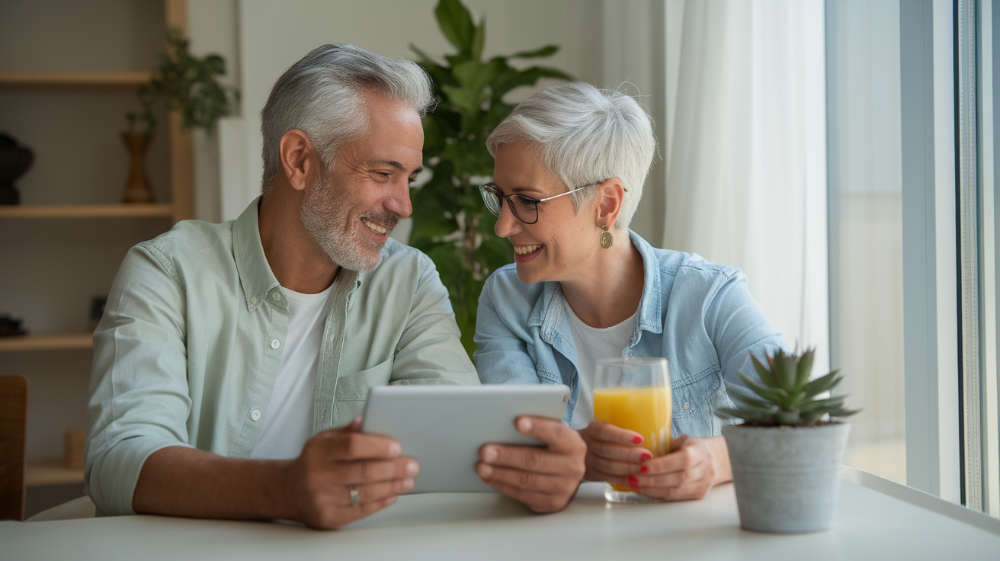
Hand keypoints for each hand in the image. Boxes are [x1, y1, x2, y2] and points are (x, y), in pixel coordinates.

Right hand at [285, 418, 418, 529]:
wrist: (288, 490)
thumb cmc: (313, 461)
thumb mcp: (324, 439)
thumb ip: (346, 432)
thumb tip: (368, 420)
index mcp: (318, 451)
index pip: (352, 446)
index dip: (377, 446)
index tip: (397, 447)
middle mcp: (318, 475)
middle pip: (363, 472)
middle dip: (394, 468)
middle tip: (412, 465)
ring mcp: (322, 499)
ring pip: (366, 493)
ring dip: (393, 486)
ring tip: (409, 480)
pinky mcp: (329, 518)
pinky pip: (361, 510)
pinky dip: (381, 502)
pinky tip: (393, 494)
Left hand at [477, 416, 585, 512]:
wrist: (572, 467)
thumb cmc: (556, 445)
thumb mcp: (554, 431)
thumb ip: (538, 426)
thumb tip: (505, 423)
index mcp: (573, 444)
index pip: (556, 433)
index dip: (537, 427)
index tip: (517, 422)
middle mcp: (572, 467)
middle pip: (535, 461)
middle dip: (507, 456)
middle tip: (485, 451)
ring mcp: (564, 488)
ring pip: (527, 481)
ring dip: (500, 474)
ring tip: (482, 467)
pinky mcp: (552, 503)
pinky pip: (524, 496)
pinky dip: (504, 486)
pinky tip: (491, 478)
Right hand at [577, 420, 650, 487]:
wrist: (578, 450)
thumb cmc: (602, 437)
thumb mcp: (606, 427)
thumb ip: (623, 426)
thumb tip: (652, 421)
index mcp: (593, 429)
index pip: (604, 431)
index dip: (622, 436)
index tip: (640, 439)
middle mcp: (587, 445)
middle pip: (607, 450)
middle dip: (629, 455)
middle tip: (648, 456)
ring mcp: (587, 461)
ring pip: (608, 467)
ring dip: (628, 469)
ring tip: (645, 469)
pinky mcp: (591, 475)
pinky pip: (608, 478)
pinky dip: (623, 480)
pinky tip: (636, 480)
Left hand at [630, 434, 729, 500]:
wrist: (718, 460)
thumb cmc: (695, 447)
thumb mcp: (683, 440)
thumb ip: (665, 444)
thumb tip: (639, 445)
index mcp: (699, 453)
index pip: (682, 460)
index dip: (662, 465)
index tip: (642, 466)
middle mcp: (703, 470)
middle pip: (677, 479)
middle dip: (651, 480)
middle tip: (632, 478)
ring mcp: (702, 485)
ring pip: (675, 492)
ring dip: (651, 490)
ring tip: (634, 485)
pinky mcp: (698, 495)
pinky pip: (675, 498)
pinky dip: (657, 495)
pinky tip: (644, 491)